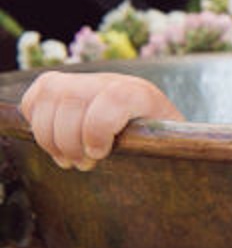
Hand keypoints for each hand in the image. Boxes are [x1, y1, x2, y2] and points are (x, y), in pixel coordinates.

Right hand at [19, 72, 181, 170]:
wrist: (151, 130)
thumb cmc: (160, 147)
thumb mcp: (169, 150)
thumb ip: (166, 153)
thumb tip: (178, 167)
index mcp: (142, 94)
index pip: (115, 96)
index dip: (98, 128)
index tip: (98, 155)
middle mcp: (112, 81)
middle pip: (73, 99)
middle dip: (69, 141)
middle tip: (84, 164)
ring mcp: (86, 81)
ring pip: (50, 97)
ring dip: (50, 137)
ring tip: (69, 159)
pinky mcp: (63, 87)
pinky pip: (37, 96)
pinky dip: (37, 122)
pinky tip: (54, 142)